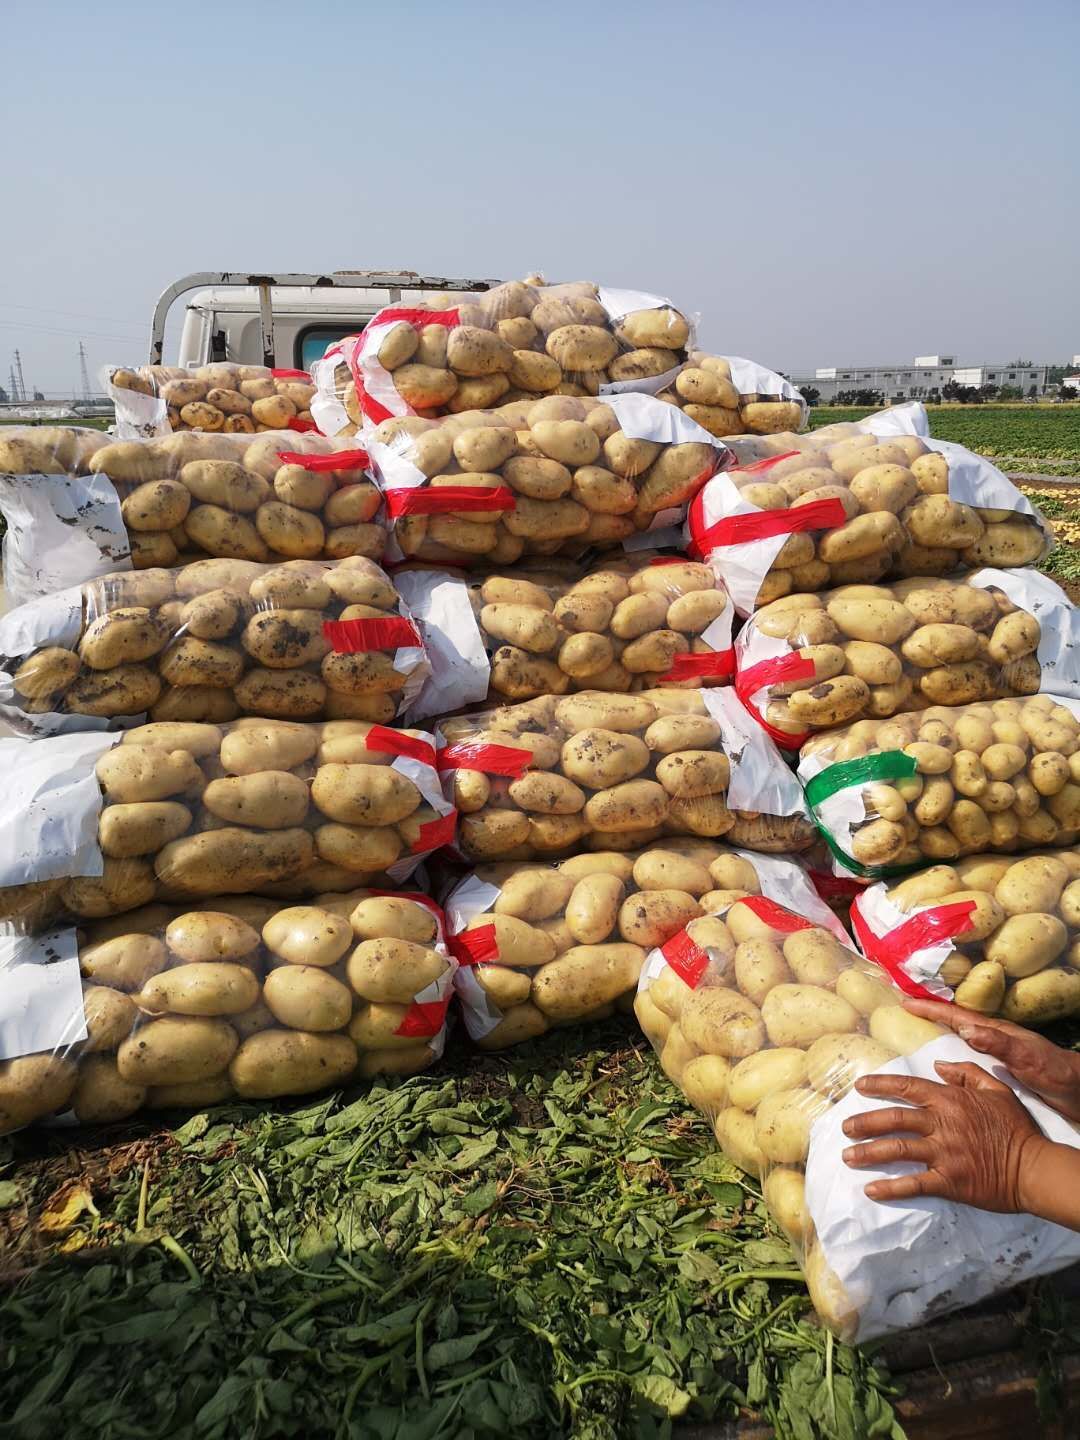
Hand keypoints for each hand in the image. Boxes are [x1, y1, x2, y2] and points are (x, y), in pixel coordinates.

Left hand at [842, 1062, 1044, 1211]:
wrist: (1033, 1167)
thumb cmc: (1015, 1127)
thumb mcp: (995, 1089)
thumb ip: (966, 1073)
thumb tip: (938, 1066)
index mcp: (949, 1100)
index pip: (907, 1086)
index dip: (880, 1085)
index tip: (860, 1086)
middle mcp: (941, 1124)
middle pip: (893, 1119)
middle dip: (864, 1122)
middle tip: (845, 1127)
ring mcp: (943, 1154)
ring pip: (896, 1150)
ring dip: (868, 1153)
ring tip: (848, 1156)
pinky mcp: (948, 1182)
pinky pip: (913, 1184)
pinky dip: (890, 1188)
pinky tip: (871, 1191)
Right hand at [902, 997, 1079, 1122]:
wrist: (1079, 1091)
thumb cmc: (1056, 1073)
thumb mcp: (1028, 1058)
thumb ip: (999, 1044)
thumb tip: (966, 1029)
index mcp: (996, 1032)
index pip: (957, 1016)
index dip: (931, 1009)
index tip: (905, 1002)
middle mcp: (994, 1039)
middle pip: (954, 1021)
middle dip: (929, 1013)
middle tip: (903, 1009)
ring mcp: (998, 1052)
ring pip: (960, 1037)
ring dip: (937, 1031)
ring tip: (914, 1031)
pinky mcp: (1001, 1068)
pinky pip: (967, 1055)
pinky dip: (951, 1051)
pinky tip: (944, 1063)